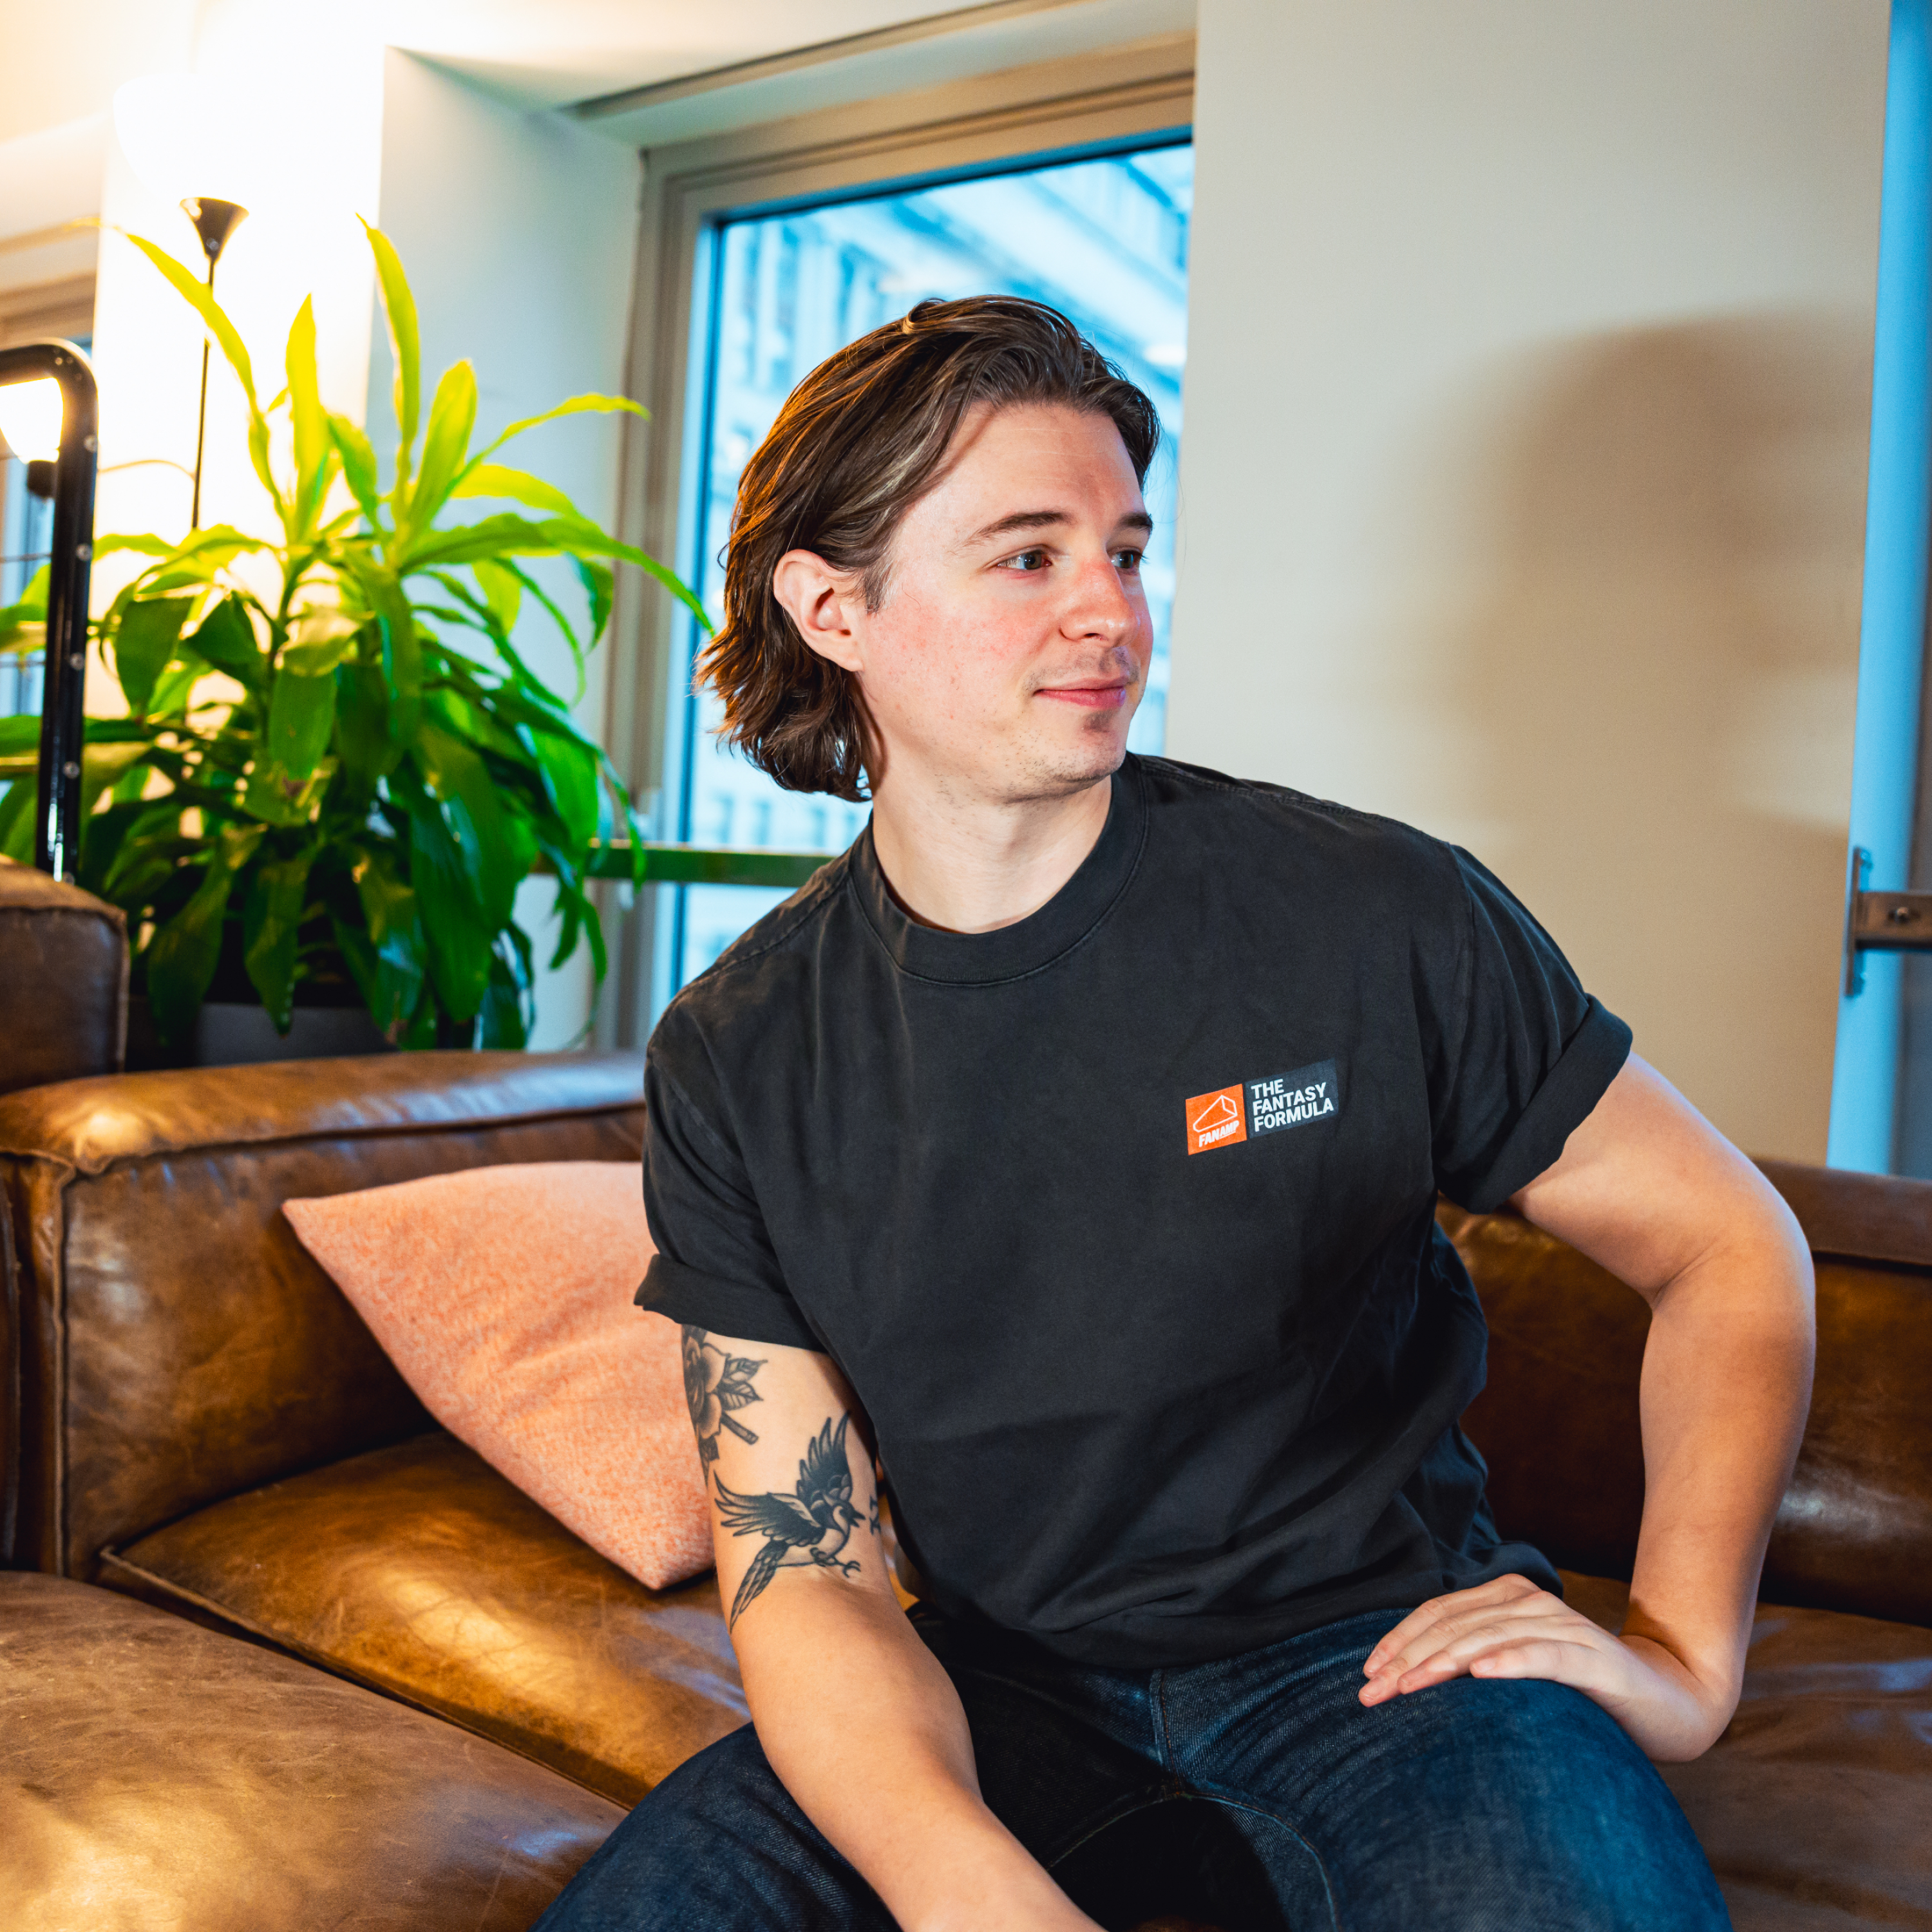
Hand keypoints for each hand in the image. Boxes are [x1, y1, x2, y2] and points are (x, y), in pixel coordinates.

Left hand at [1358, 1574, 1736, 1760]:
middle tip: (1372, 1695)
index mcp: (1507, 1596)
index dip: (1399, 1640)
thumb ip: (1475, 1658)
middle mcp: (1531, 1601)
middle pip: (1454, 1626)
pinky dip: (1512, 1661)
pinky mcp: (1594, 1658)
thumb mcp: (1517, 1667)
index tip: (1366, 1675)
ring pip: (1489, 1638)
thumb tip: (1407, 1678)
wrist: (1668, 1701)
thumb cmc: (1580, 1690)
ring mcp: (1563, 1625)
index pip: (1439, 1613)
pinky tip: (1482, 1674)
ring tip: (1408, 1686)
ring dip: (1443, 1661)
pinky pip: (1545, 1655)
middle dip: (1407, 1659)